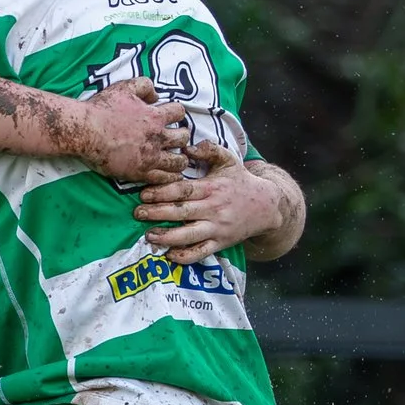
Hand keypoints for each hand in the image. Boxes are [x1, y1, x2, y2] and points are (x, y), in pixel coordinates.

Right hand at [71, 87, 189, 185]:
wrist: (85, 131)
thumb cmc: (102, 109)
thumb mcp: (124, 87)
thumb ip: (145, 86)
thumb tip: (156, 96)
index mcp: (155, 116)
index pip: (179, 113)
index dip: (177, 113)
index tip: (171, 117)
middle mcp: (157, 137)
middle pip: (183, 138)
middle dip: (182, 136)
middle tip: (176, 138)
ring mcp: (150, 157)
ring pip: (179, 161)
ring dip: (180, 159)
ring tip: (176, 158)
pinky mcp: (140, 172)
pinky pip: (164, 178)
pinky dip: (171, 176)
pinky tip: (171, 175)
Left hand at [129, 141, 284, 263]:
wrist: (267, 206)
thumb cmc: (241, 181)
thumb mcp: (229, 160)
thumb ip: (209, 150)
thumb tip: (187, 147)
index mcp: (212, 188)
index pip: (183, 190)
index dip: (162, 192)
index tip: (144, 194)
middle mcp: (213, 209)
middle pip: (182, 212)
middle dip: (157, 213)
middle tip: (138, 213)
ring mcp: (217, 228)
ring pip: (189, 235)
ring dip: (167, 237)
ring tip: (149, 236)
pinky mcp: (221, 243)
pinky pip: (201, 252)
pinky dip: (186, 257)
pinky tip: (170, 255)